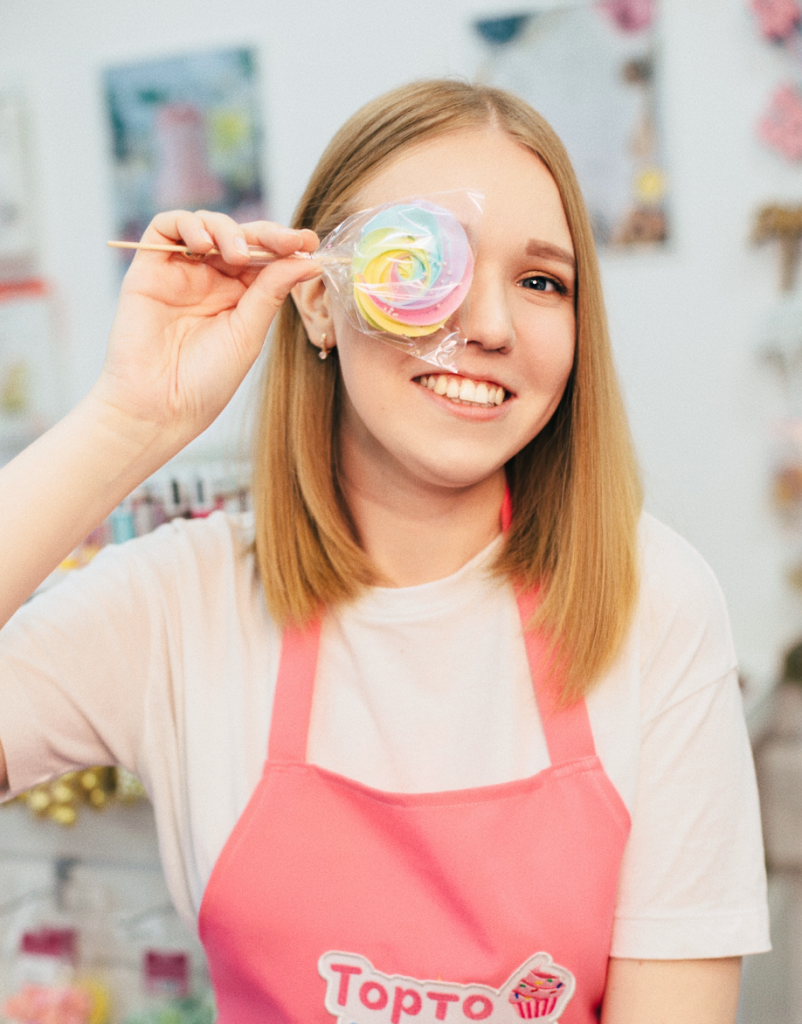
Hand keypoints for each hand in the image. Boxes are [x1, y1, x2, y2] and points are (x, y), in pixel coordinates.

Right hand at [94, 209, 320, 449]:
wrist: (158, 406)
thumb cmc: (205, 381)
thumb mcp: (248, 332)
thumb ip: (272, 291)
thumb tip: (309, 260)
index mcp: (239, 298)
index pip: (265, 258)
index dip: (286, 246)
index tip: (309, 243)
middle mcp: (210, 280)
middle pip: (239, 236)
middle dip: (266, 234)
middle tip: (288, 242)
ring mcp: (180, 272)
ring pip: (206, 225)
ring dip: (228, 229)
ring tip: (239, 254)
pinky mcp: (148, 268)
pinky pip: (165, 226)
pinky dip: (188, 223)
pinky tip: (205, 244)